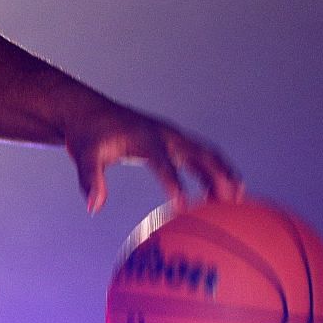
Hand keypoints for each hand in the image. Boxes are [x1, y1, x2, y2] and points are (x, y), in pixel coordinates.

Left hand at [64, 106, 241, 212]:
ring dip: (224, 175)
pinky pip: (201, 160)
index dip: (173, 183)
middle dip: (217, 176)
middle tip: (232, 203)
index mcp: (144, 138)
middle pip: (198, 154)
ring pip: (206, 156)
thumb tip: (94, 206)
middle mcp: (165, 135)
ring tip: (240, 203)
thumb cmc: (87, 136)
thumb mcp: (82, 155)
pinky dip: (215, 175)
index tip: (183, 207)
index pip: (163, 162)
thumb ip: (89, 179)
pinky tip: (224, 198)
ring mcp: (173, 138)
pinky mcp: (174, 144)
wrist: (91, 114)